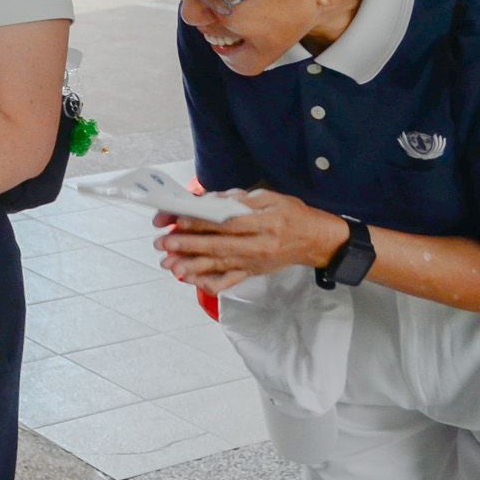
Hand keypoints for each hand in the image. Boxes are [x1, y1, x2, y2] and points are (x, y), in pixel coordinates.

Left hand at [155, 189, 350, 295]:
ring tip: (168, 264)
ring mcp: (254, 262)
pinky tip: (190, 280)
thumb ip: (242, 198)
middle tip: (163, 243)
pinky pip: (229, 281)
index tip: (179, 220)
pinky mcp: (252, 272)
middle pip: (219, 246)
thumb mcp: (272, 197)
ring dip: (191, 265)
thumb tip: (213, 199)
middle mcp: (259, 246)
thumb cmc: (293, 215)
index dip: (203, 223)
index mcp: (266, 223)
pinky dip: (209, 282)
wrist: (315, 240)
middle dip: (188, 245)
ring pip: (219, 265)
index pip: (228, 224)